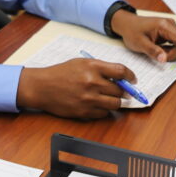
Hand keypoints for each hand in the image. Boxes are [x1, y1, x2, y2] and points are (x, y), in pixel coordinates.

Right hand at [16, 58, 135, 118]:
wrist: (42, 87)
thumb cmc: (61, 73)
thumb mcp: (82, 63)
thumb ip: (101, 68)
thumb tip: (120, 77)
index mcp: (92, 67)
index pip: (121, 71)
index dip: (130, 76)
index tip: (132, 79)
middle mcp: (92, 83)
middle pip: (120, 90)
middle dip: (123, 91)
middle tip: (122, 91)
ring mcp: (89, 99)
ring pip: (115, 104)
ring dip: (116, 101)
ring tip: (111, 98)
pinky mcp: (84, 112)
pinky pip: (104, 114)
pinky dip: (104, 110)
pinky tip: (98, 104)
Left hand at [111, 10, 175, 65]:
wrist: (126, 24)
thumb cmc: (132, 30)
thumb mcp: (140, 43)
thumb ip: (153, 51)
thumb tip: (164, 59)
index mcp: (164, 25)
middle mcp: (170, 25)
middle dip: (175, 54)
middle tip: (162, 59)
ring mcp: (170, 28)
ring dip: (172, 53)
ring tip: (158, 54)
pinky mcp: (168, 32)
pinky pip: (174, 43)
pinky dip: (170, 50)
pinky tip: (161, 52)